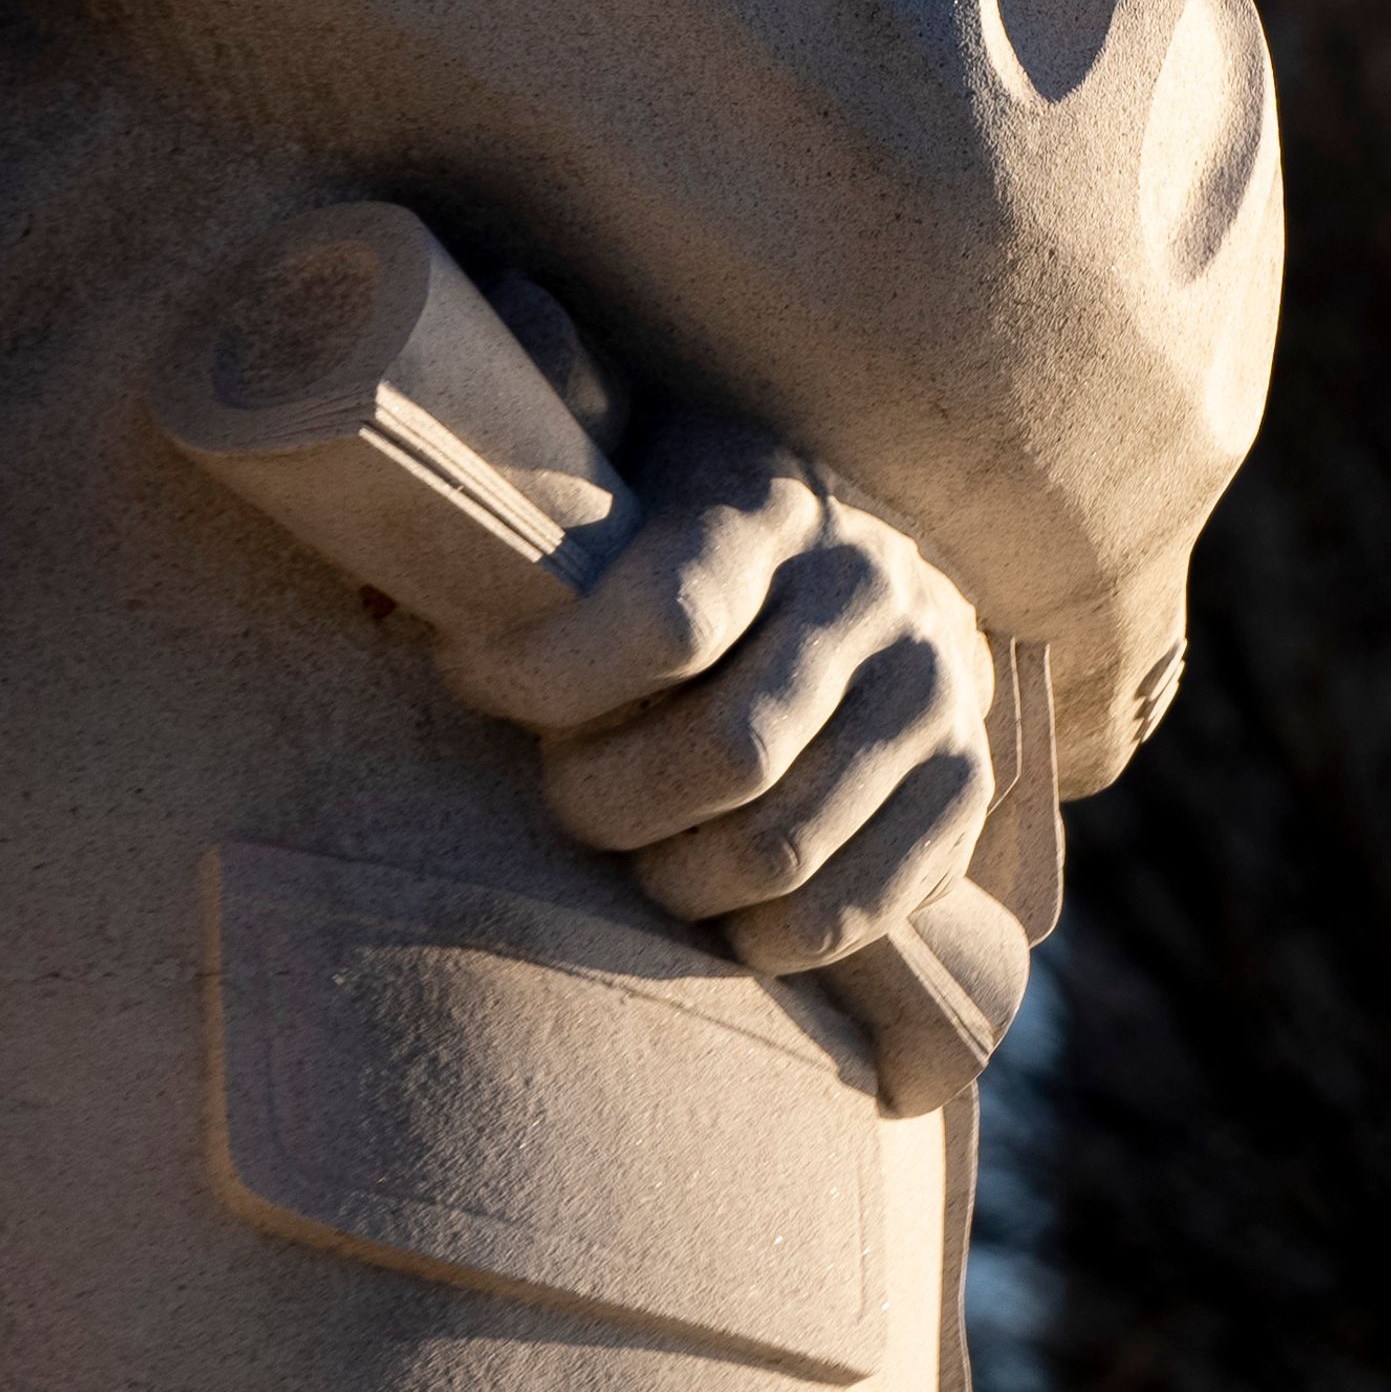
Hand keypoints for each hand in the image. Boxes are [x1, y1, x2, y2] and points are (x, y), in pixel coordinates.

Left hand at [433, 415, 998, 978]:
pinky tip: (713, 903)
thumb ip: (543, 455)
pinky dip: (760, 936)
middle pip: (727, 754)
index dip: (545, 677)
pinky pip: (851, 909)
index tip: (468, 681)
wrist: (878, 559)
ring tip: (633, 846)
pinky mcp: (965, 786)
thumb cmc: (695, 526)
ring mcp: (933, 692)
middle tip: (563, 791)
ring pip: (780, 847)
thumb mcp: (627, 458)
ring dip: (672, 878)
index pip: (666, 619)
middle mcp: (870, 589)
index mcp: (770, 503)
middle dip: (605, 799)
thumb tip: (425, 466)